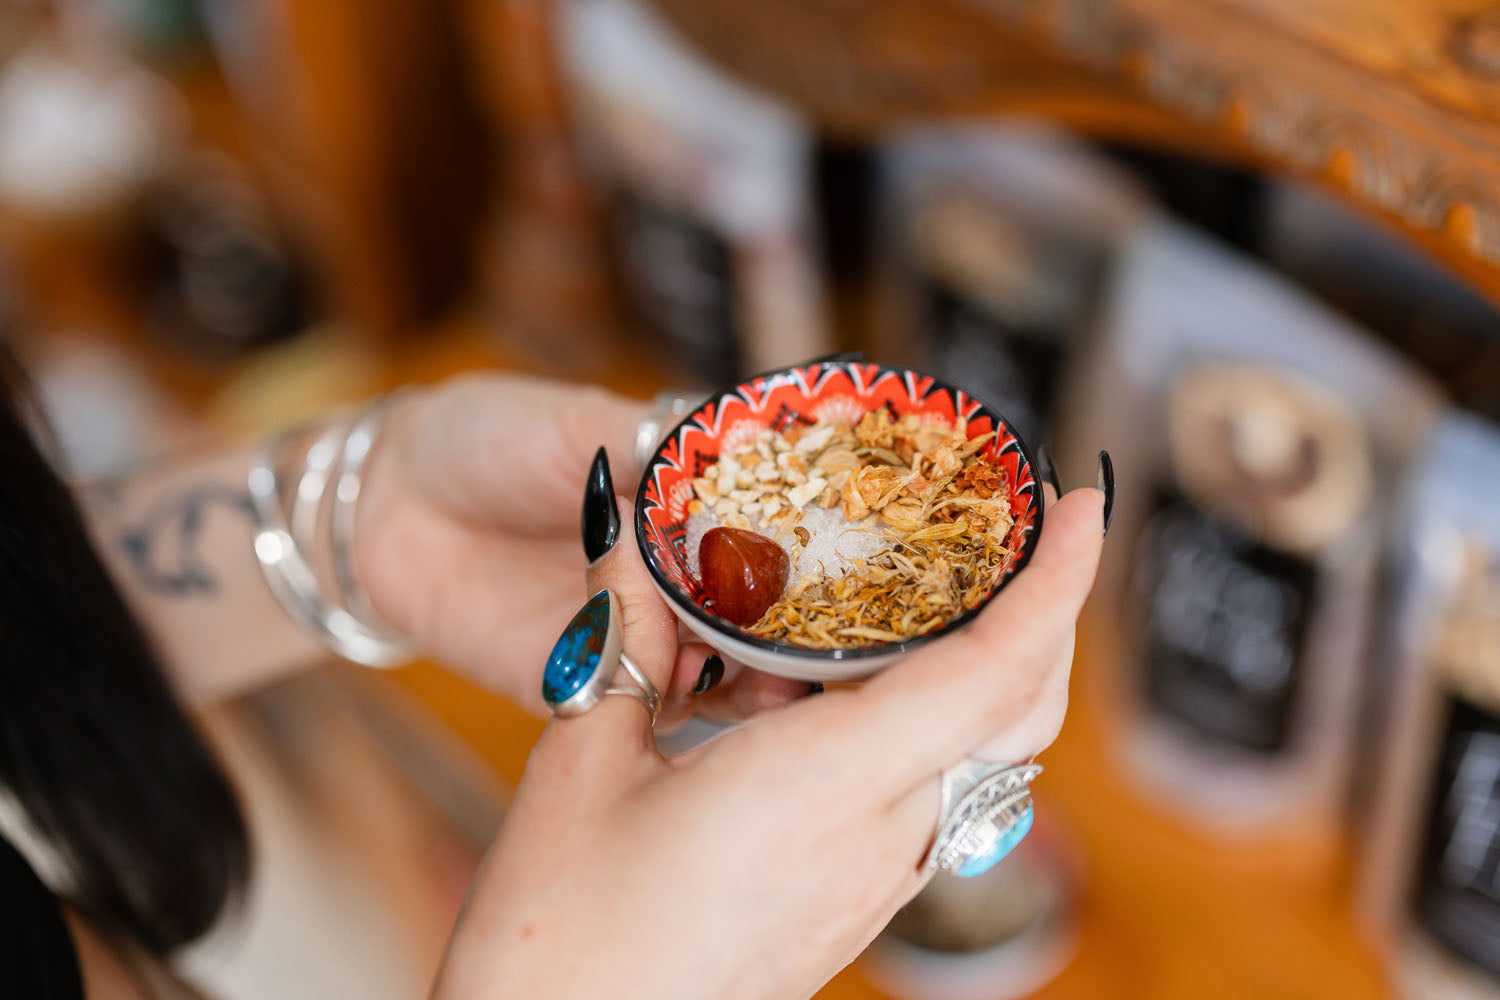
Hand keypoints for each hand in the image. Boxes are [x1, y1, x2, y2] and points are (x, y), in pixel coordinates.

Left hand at [354, 373, 806, 717]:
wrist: (384, 507)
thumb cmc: (486, 440)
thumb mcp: (579, 423)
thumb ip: (659, 450)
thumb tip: (743, 469)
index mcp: (694, 500)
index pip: (782, 526)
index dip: (820, 542)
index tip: (860, 551)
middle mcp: (684, 573)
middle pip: (770, 609)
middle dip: (803, 626)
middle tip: (829, 632)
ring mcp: (646, 631)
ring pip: (728, 664)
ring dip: (758, 670)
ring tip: (775, 667)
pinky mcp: (598, 683)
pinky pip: (658, 702)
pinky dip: (687, 696)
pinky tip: (696, 677)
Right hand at [431, 485, 1104, 999]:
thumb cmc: (561, 932)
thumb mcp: (578, 759)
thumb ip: (624, 634)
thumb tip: (629, 531)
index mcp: (825, 787)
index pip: (990, 674)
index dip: (1056, 583)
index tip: (1083, 506)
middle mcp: (879, 838)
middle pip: (1021, 713)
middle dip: (1048, 611)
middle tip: (1027, 524)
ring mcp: (877, 880)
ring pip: (989, 754)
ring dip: (1001, 663)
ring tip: (955, 585)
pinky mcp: (856, 901)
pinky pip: (938, 793)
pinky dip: (944, 718)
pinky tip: (871, 684)